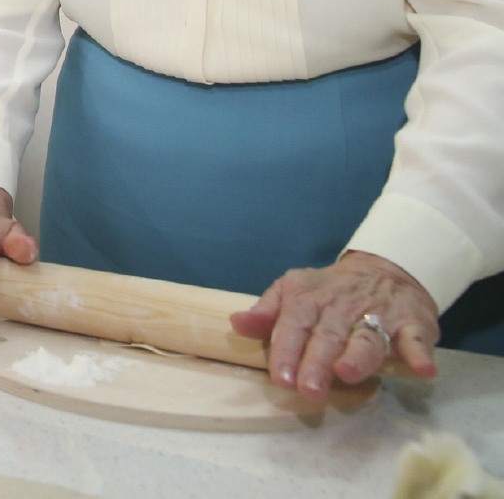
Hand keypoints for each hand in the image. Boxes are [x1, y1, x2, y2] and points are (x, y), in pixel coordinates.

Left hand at [231, 250, 439, 395]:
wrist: (385, 269)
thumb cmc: (329, 291)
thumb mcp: (293, 291)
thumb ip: (267, 311)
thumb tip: (237, 324)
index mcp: (309, 298)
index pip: (293, 324)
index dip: (286, 350)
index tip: (280, 377)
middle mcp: (342, 307)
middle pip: (328, 337)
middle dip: (317, 363)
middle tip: (308, 389)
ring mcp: (379, 315)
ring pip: (367, 338)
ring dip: (358, 356)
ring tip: (348, 374)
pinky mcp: (413, 324)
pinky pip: (416, 339)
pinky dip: (420, 353)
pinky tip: (422, 369)